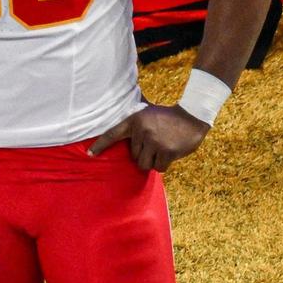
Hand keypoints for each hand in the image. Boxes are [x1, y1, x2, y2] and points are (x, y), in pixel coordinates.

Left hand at [87, 104, 210, 171]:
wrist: (192, 116)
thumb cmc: (168, 117)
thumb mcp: (147, 115)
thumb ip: (136, 127)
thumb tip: (126, 144)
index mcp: (134, 121)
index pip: (112, 134)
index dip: (100, 145)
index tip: (90, 154)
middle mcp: (142, 131)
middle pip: (134, 156)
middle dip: (144, 155)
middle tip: (156, 146)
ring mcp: (155, 141)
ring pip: (146, 164)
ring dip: (154, 162)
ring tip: (162, 150)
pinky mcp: (167, 151)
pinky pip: (159, 167)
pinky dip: (164, 164)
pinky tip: (170, 154)